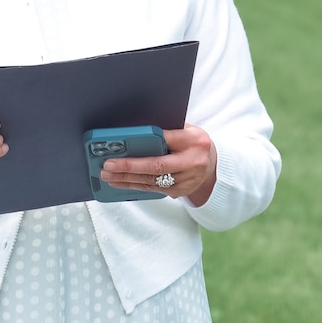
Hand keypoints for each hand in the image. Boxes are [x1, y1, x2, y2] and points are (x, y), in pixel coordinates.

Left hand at [100, 125, 217, 206]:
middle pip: (156, 166)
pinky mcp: (178, 192)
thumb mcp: (188, 131)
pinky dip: (134, 185)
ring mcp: (185, 181)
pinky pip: (152, 189)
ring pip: (151, 181)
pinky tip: (119, 182)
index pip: (167, 139)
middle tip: (108, 164)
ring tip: (108, 174)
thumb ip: (169, 130)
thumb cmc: (195, 144)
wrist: (213, 167)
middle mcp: (192, 162)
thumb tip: (138, 129)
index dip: (145, 141)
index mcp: (194, 142)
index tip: (125, 142)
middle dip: (129, 166)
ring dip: (126, 178)